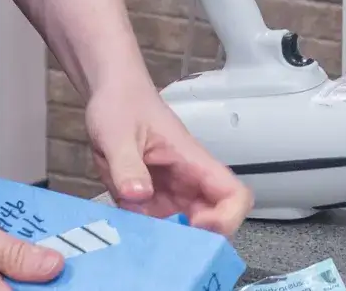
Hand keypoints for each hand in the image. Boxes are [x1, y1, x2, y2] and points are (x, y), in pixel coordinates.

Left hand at [86, 82, 252, 234]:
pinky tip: (125, 236)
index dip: (227, 218)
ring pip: (186, 232)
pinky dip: (147, 237)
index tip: (197, 226)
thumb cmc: (122, 105)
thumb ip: (127, 164)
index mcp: (193, 161)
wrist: (110, 96)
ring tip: (138, 245)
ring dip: (168, 244)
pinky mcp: (154, 203)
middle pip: (216, 223)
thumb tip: (137, 195)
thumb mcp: (117, 133)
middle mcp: (190, 183)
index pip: (235, 195)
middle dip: (194, 243)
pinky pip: (160, 228)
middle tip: (161, 249)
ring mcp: (173, 196)